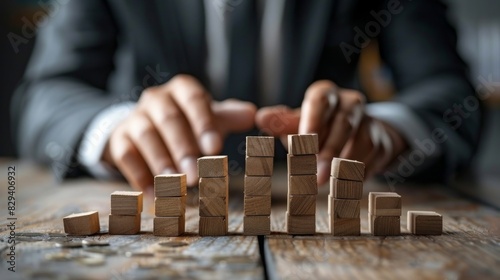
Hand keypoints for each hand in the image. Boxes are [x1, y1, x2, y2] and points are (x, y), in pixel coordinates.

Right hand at [103, 74, 255, 189]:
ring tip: (176, 184)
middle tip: (197, 175)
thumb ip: (228, 118)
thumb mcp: (208, 118)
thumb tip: (254, 115)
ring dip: (162, 162)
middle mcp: (156, 99)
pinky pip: (126, 155)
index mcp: (182, 90)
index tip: (214, 149)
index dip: (203, 123)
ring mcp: (135, 117)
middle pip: (169, 119)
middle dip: (184, 148)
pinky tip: (154, 196)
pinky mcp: (119, 139)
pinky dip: (140, 176)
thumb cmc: (187, 123)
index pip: (193, 99)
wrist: (145, 127)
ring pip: (146, 136)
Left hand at [256, 80, 407, 184]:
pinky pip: (373, 159)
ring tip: (328, 183)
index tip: (303, 140)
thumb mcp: (297, 124)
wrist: (355, 134)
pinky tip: (344, 185)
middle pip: (343, 123)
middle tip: (316, 176)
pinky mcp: (382, 143)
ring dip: (344, 165)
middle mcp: (350, 103)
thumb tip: (261, 118)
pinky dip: (359, 174)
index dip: (312, 119)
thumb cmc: (317, 128)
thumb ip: (281, 123)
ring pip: (362, 142)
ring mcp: (370, 122)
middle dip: (328, 151)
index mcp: (326, 95)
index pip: (320, 100)